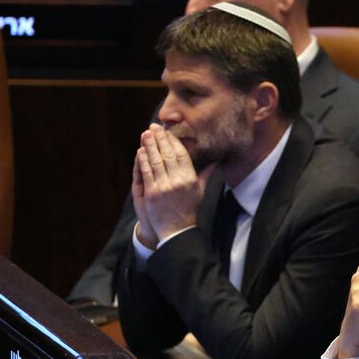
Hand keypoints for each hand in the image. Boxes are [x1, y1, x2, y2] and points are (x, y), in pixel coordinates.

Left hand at [135, 123, 215, 241]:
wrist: (177, 230)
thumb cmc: (189, 210)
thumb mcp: (200, 192)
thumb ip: (206, 175)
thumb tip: (216, 162)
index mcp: (191, 179)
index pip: (182, 154)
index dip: (173, 141)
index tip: (167, 132)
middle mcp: (179, 181)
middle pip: (168, 154)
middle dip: (160, 139)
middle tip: (154, 127)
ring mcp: (165, 186)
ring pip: (156, 160)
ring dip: (150, 145)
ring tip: (146, 134)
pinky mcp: (153, 193)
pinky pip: (147, 172)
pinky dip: (143, 160)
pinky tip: (141, 150)